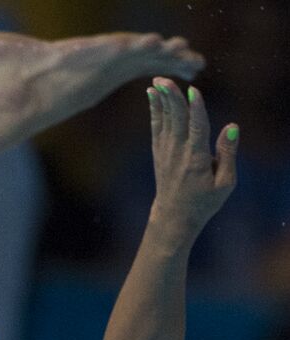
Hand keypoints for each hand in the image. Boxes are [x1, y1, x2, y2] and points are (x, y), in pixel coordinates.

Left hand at [148, 78, 237, 242]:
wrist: (174, 218)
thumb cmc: (204, 201)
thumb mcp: (224, 184)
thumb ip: (227, 155)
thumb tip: (232, 127)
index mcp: (196, 160)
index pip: (197, 130)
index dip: (196, 110)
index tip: (193, 91)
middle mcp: (178, 153)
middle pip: (176, 121)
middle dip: (171, 99)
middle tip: (165, 79)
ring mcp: (166, 152)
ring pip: (164, 121)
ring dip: (161, 99)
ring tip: (157, 79)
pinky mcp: (159, 152)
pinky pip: (156, 126)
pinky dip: (155, 109)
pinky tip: (152, 94)